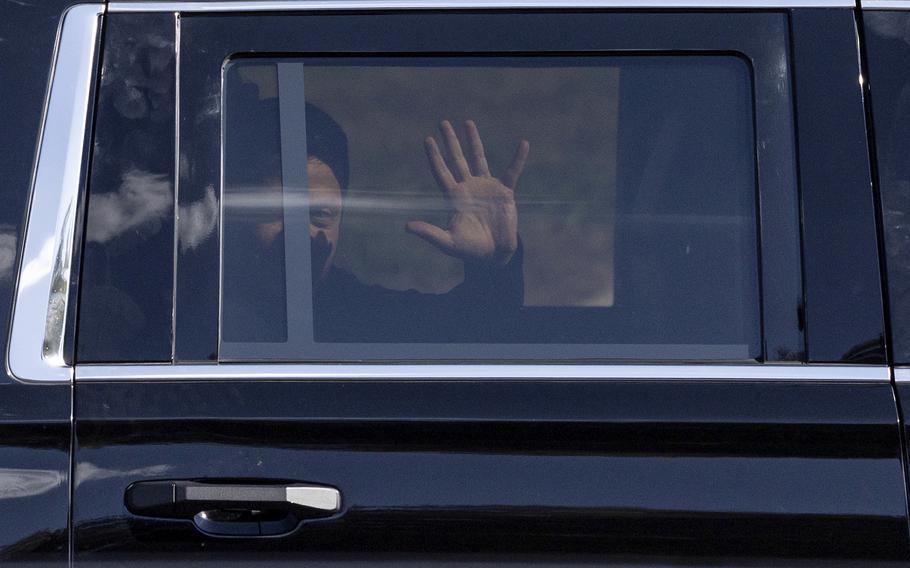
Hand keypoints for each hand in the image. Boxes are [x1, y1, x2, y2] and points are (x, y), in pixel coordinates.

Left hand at [406, 120, 528, 265]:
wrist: (494, 255)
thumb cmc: (469, 249)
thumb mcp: (448, 242)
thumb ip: (429, 233)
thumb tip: (407, 227)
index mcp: (454, 197)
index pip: (441, 172)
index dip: (435, 157)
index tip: (428, 139)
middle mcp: (468, 188)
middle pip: (457, 160)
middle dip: (450, 142)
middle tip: (443, 123)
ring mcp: (486, 188)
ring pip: (479, 159)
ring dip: (474, 141)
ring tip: (467, 123)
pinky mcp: (505, 192)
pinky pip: (512, 171)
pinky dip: (518, 159)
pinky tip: (523, 144)